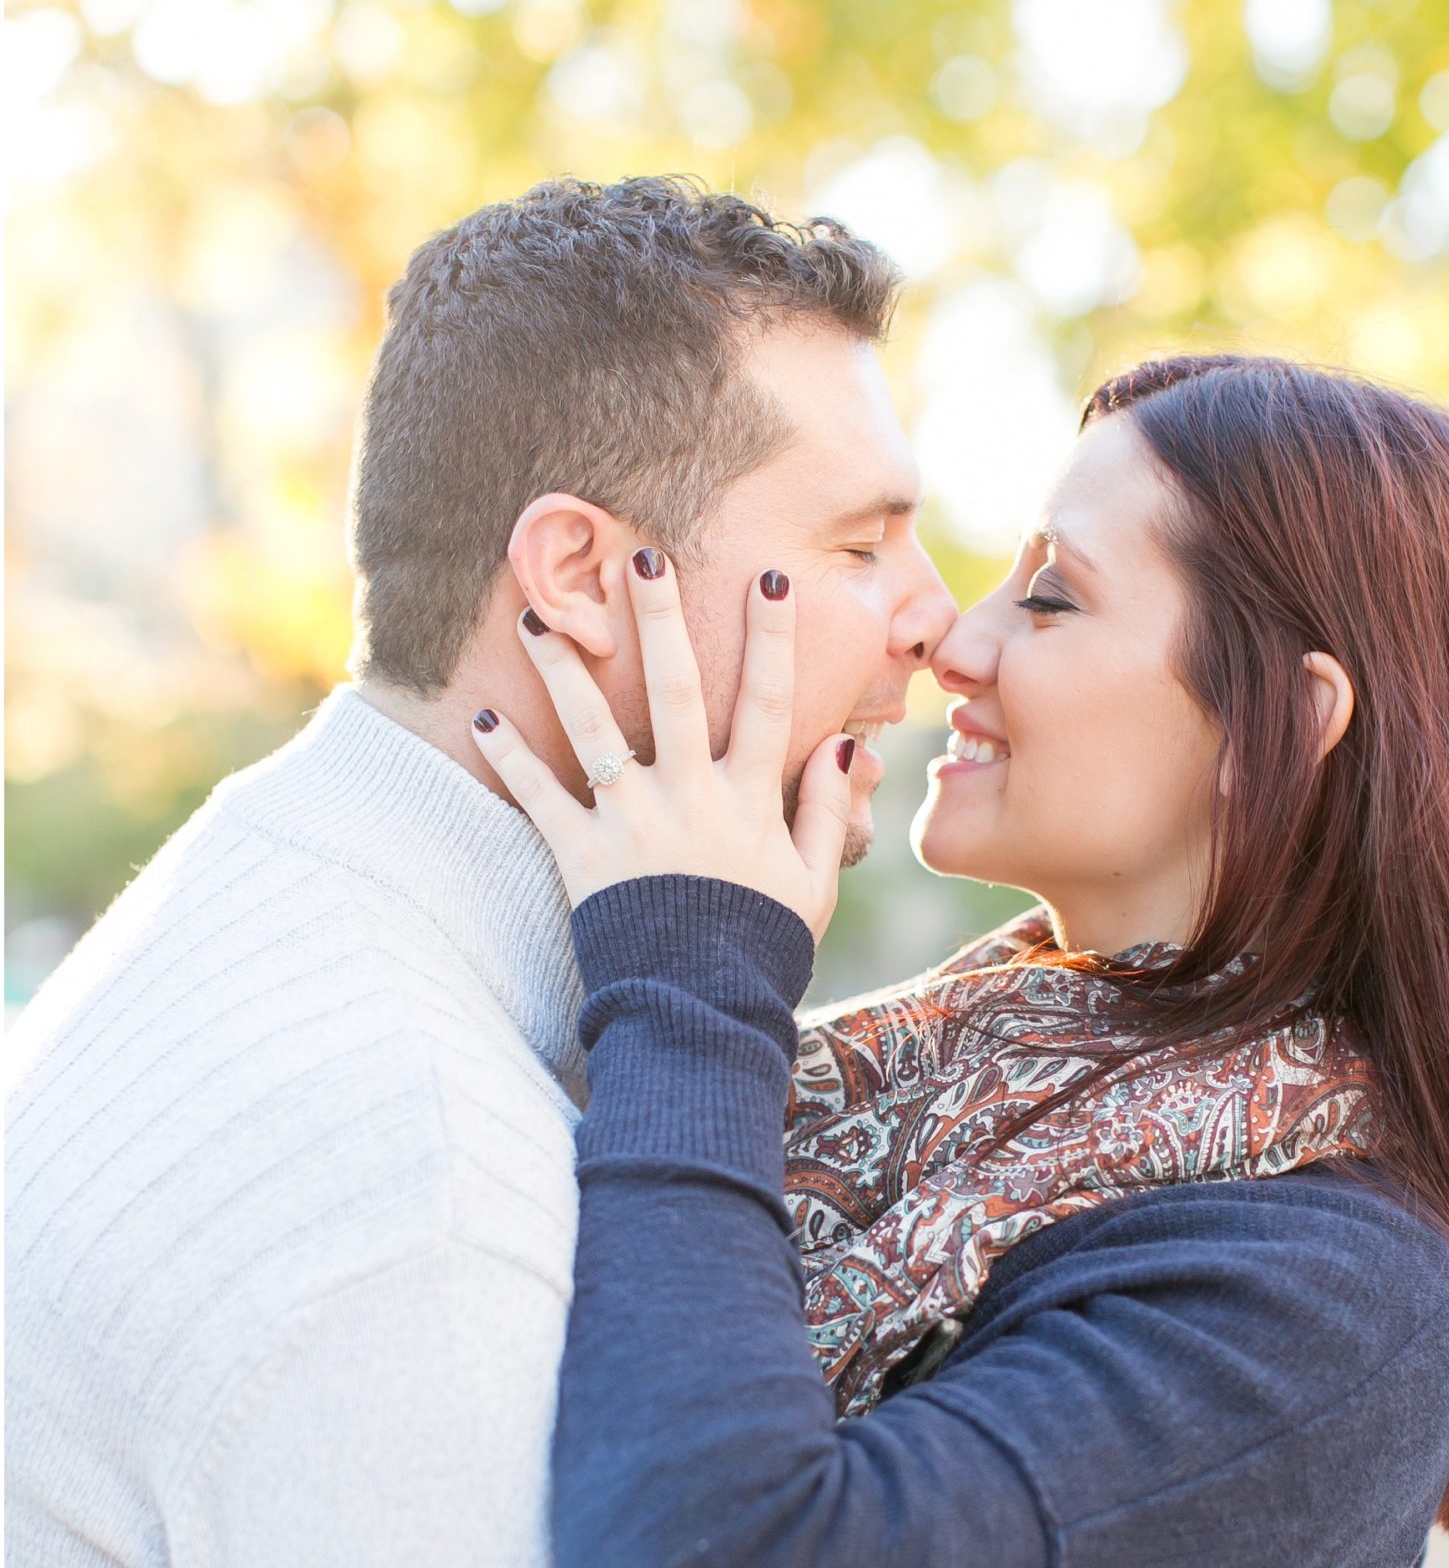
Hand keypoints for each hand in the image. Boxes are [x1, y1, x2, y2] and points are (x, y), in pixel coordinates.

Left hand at [470, 550, 854, 942]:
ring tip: (534, 616)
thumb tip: (846, 747)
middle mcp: (691, 798)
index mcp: (749, 801)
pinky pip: (540, 797)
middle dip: (661, 619)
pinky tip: (482, 714)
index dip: (772, 638)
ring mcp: (633, 824)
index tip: (768, 577)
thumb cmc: (760, 947)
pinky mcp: (583, 857)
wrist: (699, 1012)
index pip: (770, 702)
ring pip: (594, 731)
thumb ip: (826, 812)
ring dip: (563, 669)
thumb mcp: (812, 884)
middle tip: (642, 555)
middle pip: (678, 691)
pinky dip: (508, 756)